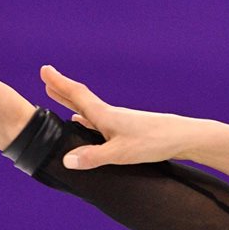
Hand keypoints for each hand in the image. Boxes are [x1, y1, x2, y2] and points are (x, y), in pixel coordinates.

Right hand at [39, 65, 196, 169]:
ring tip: (59, 100)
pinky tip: (84, 126)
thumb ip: (94, 157)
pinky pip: (99, 123)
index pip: (77, 95)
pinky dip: (86, 121)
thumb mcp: (121, 153)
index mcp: (105, 115)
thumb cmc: (154, 143)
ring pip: (89, 111)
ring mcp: (120, 122)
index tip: (44, 70)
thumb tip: (66, 160)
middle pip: (81, 100)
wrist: (184, 138)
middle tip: (46, 79)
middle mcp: (110, 115)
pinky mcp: (129, 130)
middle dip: (62, 91)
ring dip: (72, 105)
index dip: (59, 84)